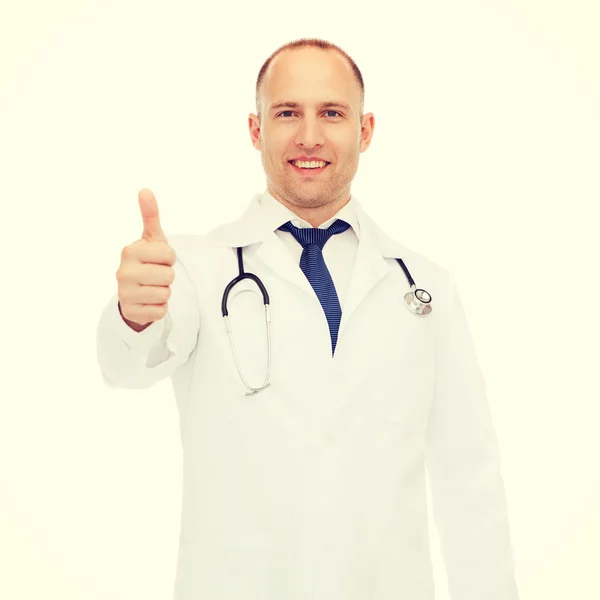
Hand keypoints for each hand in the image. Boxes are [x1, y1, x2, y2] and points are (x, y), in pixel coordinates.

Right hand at [116, 189, 175, 328]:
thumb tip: (145, 190)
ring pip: (165, 294)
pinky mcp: (131, 312)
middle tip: (156, 275)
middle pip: (168, 276)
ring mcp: (125, 294)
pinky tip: (149, 302)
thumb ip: (150, 216)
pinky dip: (160, 308)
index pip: (168, 255)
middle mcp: (123, 272)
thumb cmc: (147, 262)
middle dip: (168, 276)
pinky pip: (160, 311)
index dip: (169, 258)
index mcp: (129, 251)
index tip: (159, 259)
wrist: (133, 292)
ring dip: (165, 292)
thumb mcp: (151, 239)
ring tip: (153, 287)